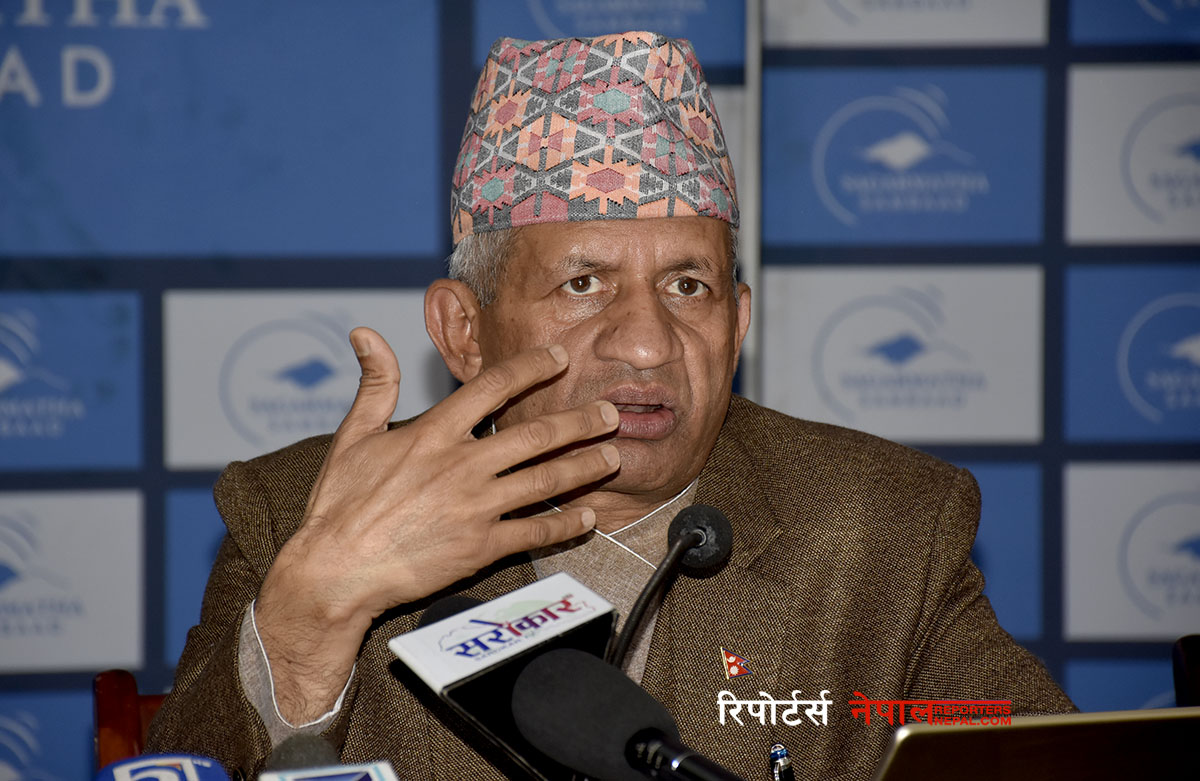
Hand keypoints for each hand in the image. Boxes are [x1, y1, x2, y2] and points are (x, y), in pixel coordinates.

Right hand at [254, 327, 619, 721]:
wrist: (335, 571)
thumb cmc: (339, 504)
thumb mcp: (352, 435)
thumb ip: (373, 383)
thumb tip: (365, 334)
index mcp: (433, 433)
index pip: (493, 388)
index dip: (531, 368)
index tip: (559, 357)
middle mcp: (462, 466)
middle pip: (535, 435)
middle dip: (579, 421)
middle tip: (610, 412)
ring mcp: (475, 508)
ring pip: (545, 481)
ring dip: (585, 467)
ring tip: (613, 456)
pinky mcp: (481, 547)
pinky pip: (535, 532)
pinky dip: (566, 525)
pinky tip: (588, 517)